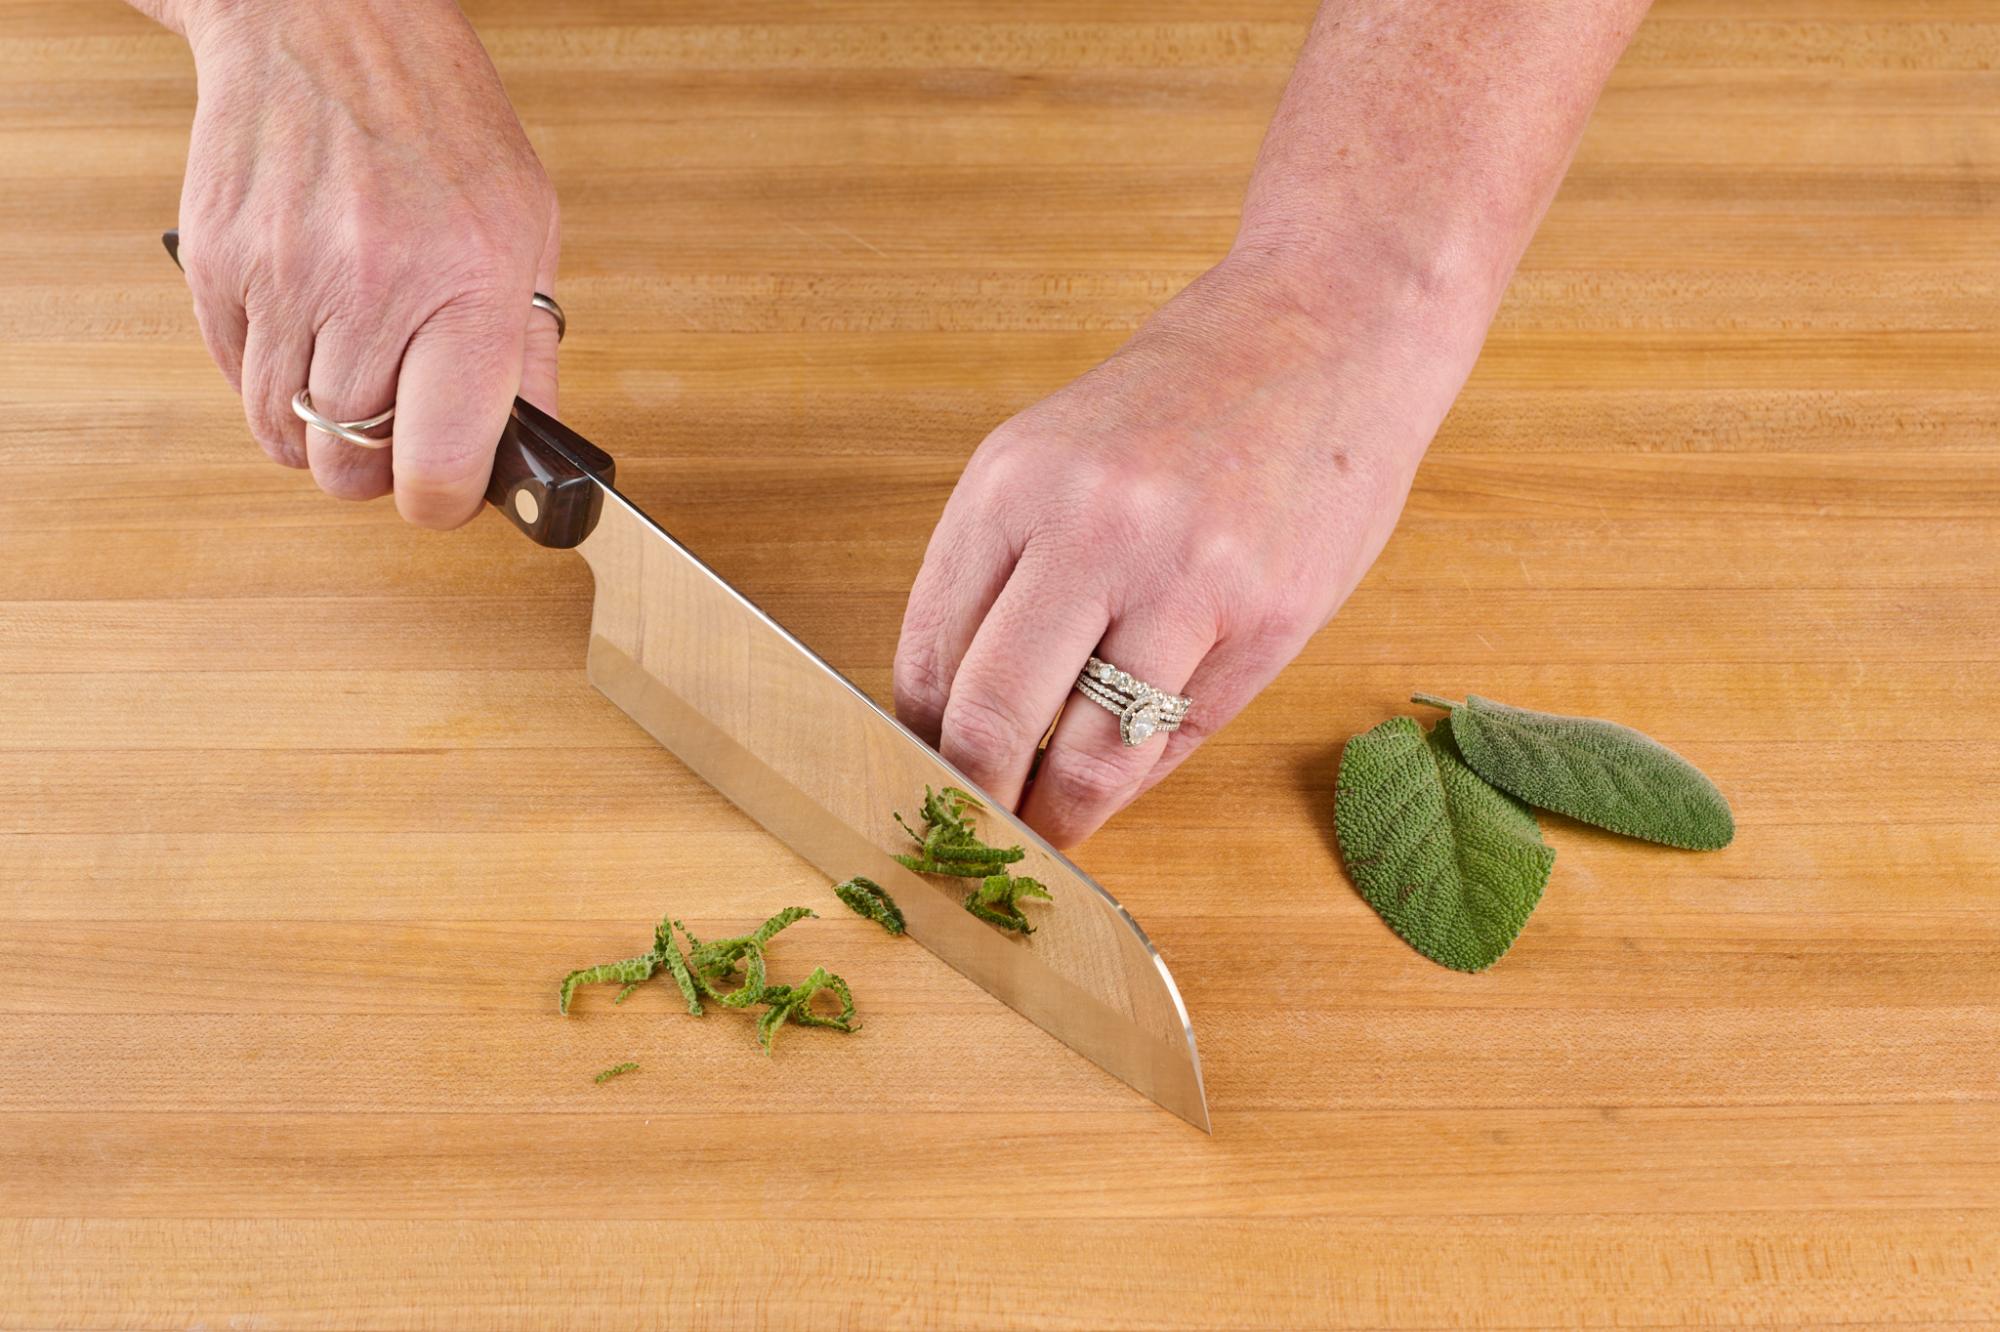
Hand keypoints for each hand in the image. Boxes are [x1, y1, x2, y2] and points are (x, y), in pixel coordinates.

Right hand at [173, 0, 557, 525]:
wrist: (329, 23)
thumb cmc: (443, 123)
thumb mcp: (528, 228)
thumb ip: (527, 353)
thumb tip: (526, 451)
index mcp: (470, 287)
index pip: (440, 463)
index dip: (440, 502)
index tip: (444, 494)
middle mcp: (374, 287)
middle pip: (348, 465)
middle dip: (374, 468)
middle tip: (395, 431)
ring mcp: (286, 276)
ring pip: (282, 433)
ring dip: (315, 431)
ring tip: (351, 376)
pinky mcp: (220, 263)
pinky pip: (237, 377)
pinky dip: (269, 377)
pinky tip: (307, 328)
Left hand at [894, 248, 1485, 846]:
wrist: (1328, 329)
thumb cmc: (1186, 402)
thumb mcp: (1060, 456)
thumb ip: (1008, 571)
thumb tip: (958, 715)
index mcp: (1010, 483)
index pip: (929, 653)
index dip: (918, 742)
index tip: (919, 784)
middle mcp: (1086, 527)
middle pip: (991, 716)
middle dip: (973, 798)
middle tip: (971, 839)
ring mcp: (1183, 575)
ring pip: (1089, 753)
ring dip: (1058, 816)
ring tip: (1046, 837)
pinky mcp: (1265, 616)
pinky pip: (1178, 736)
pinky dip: (1138, 777)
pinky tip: (1120, 786)